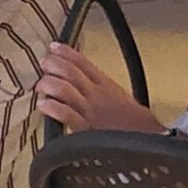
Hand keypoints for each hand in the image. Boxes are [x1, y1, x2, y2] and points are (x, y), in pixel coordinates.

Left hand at [37, 42, 164, 134]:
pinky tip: (43, 105)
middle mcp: (96, 94)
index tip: (54, 46)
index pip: (83, 62)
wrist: (146, 141)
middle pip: (71, 72)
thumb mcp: (122, 97)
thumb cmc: (137, 124)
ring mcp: (90, 110)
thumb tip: (90, 83)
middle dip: (54, 64)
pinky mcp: (85, 129)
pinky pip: (65, 114)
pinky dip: (52, 108)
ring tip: (41, 83)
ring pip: (65, 90)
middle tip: (44, 62)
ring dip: (49, 84)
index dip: (66, 52)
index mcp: (106, 84)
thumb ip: (106, 89)